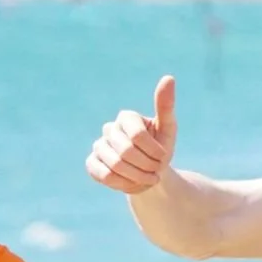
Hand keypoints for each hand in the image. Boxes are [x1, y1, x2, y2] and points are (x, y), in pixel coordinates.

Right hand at [86, 75, 176, 194]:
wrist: (150, 173)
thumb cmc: (160, 148)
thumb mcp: (168, 129)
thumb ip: (165, 106)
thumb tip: (169, 78)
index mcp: (127, 117)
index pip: (138, 135)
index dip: (154, 151)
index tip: (163, 158)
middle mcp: (110, 129)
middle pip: (126, 152)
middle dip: (147, 166)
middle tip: (157, 171)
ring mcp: (99, 146)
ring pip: (115, 165)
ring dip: (138, 177)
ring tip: (149, 179)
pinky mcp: (92, 163)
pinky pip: (104, 175)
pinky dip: (122, 183)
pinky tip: (133, 183)